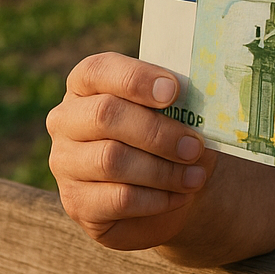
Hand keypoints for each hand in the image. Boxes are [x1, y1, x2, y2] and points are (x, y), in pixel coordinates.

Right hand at [47, 52, 218, 250]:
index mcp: (88, 84)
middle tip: (195, 146)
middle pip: (105, 115)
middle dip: (158, 131)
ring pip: (111, 160)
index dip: (136, 78)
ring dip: (163, 169)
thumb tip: (210, 93)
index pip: (99, 70)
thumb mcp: (179, 113)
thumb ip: (182, 100)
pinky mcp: (75, 203)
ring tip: (196, 176)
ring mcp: (64, 162)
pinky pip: (117, 199)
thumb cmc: (172, 137)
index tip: (174, 92)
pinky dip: (157, 198)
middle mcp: (67, 119)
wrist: (167, 193)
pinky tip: (180, 196)